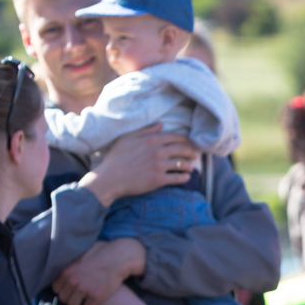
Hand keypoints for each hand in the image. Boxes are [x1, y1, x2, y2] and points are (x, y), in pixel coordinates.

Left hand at [54, 237, 146, 304]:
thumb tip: (65, 261)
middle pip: (63, 299)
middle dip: (69, 300)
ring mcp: (84, 289)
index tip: (69, 291)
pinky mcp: (96, 296)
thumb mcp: (81, 252)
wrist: (120, 258)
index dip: (62, 290)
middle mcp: (73, 280)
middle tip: (76, 299)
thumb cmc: (102, 252)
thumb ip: (71, 261)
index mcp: (67, 270)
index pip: (56, 288)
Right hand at [80, 124, 199, 205]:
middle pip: (181, 149)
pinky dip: (184, 178)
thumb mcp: (127, 139)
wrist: (109, 178)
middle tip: (195, 155)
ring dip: (189, 165)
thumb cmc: (115, 158)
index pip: (174, 137)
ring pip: (182, 164)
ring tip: (191, 168)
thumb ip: (145, 131)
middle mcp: (156, 151)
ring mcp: (158, 166)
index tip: (189, 143)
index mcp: (150, 140)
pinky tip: (186, 178)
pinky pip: (177, 178)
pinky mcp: (158, 180)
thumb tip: (160, 124)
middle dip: (191, 152)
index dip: (184, 140)